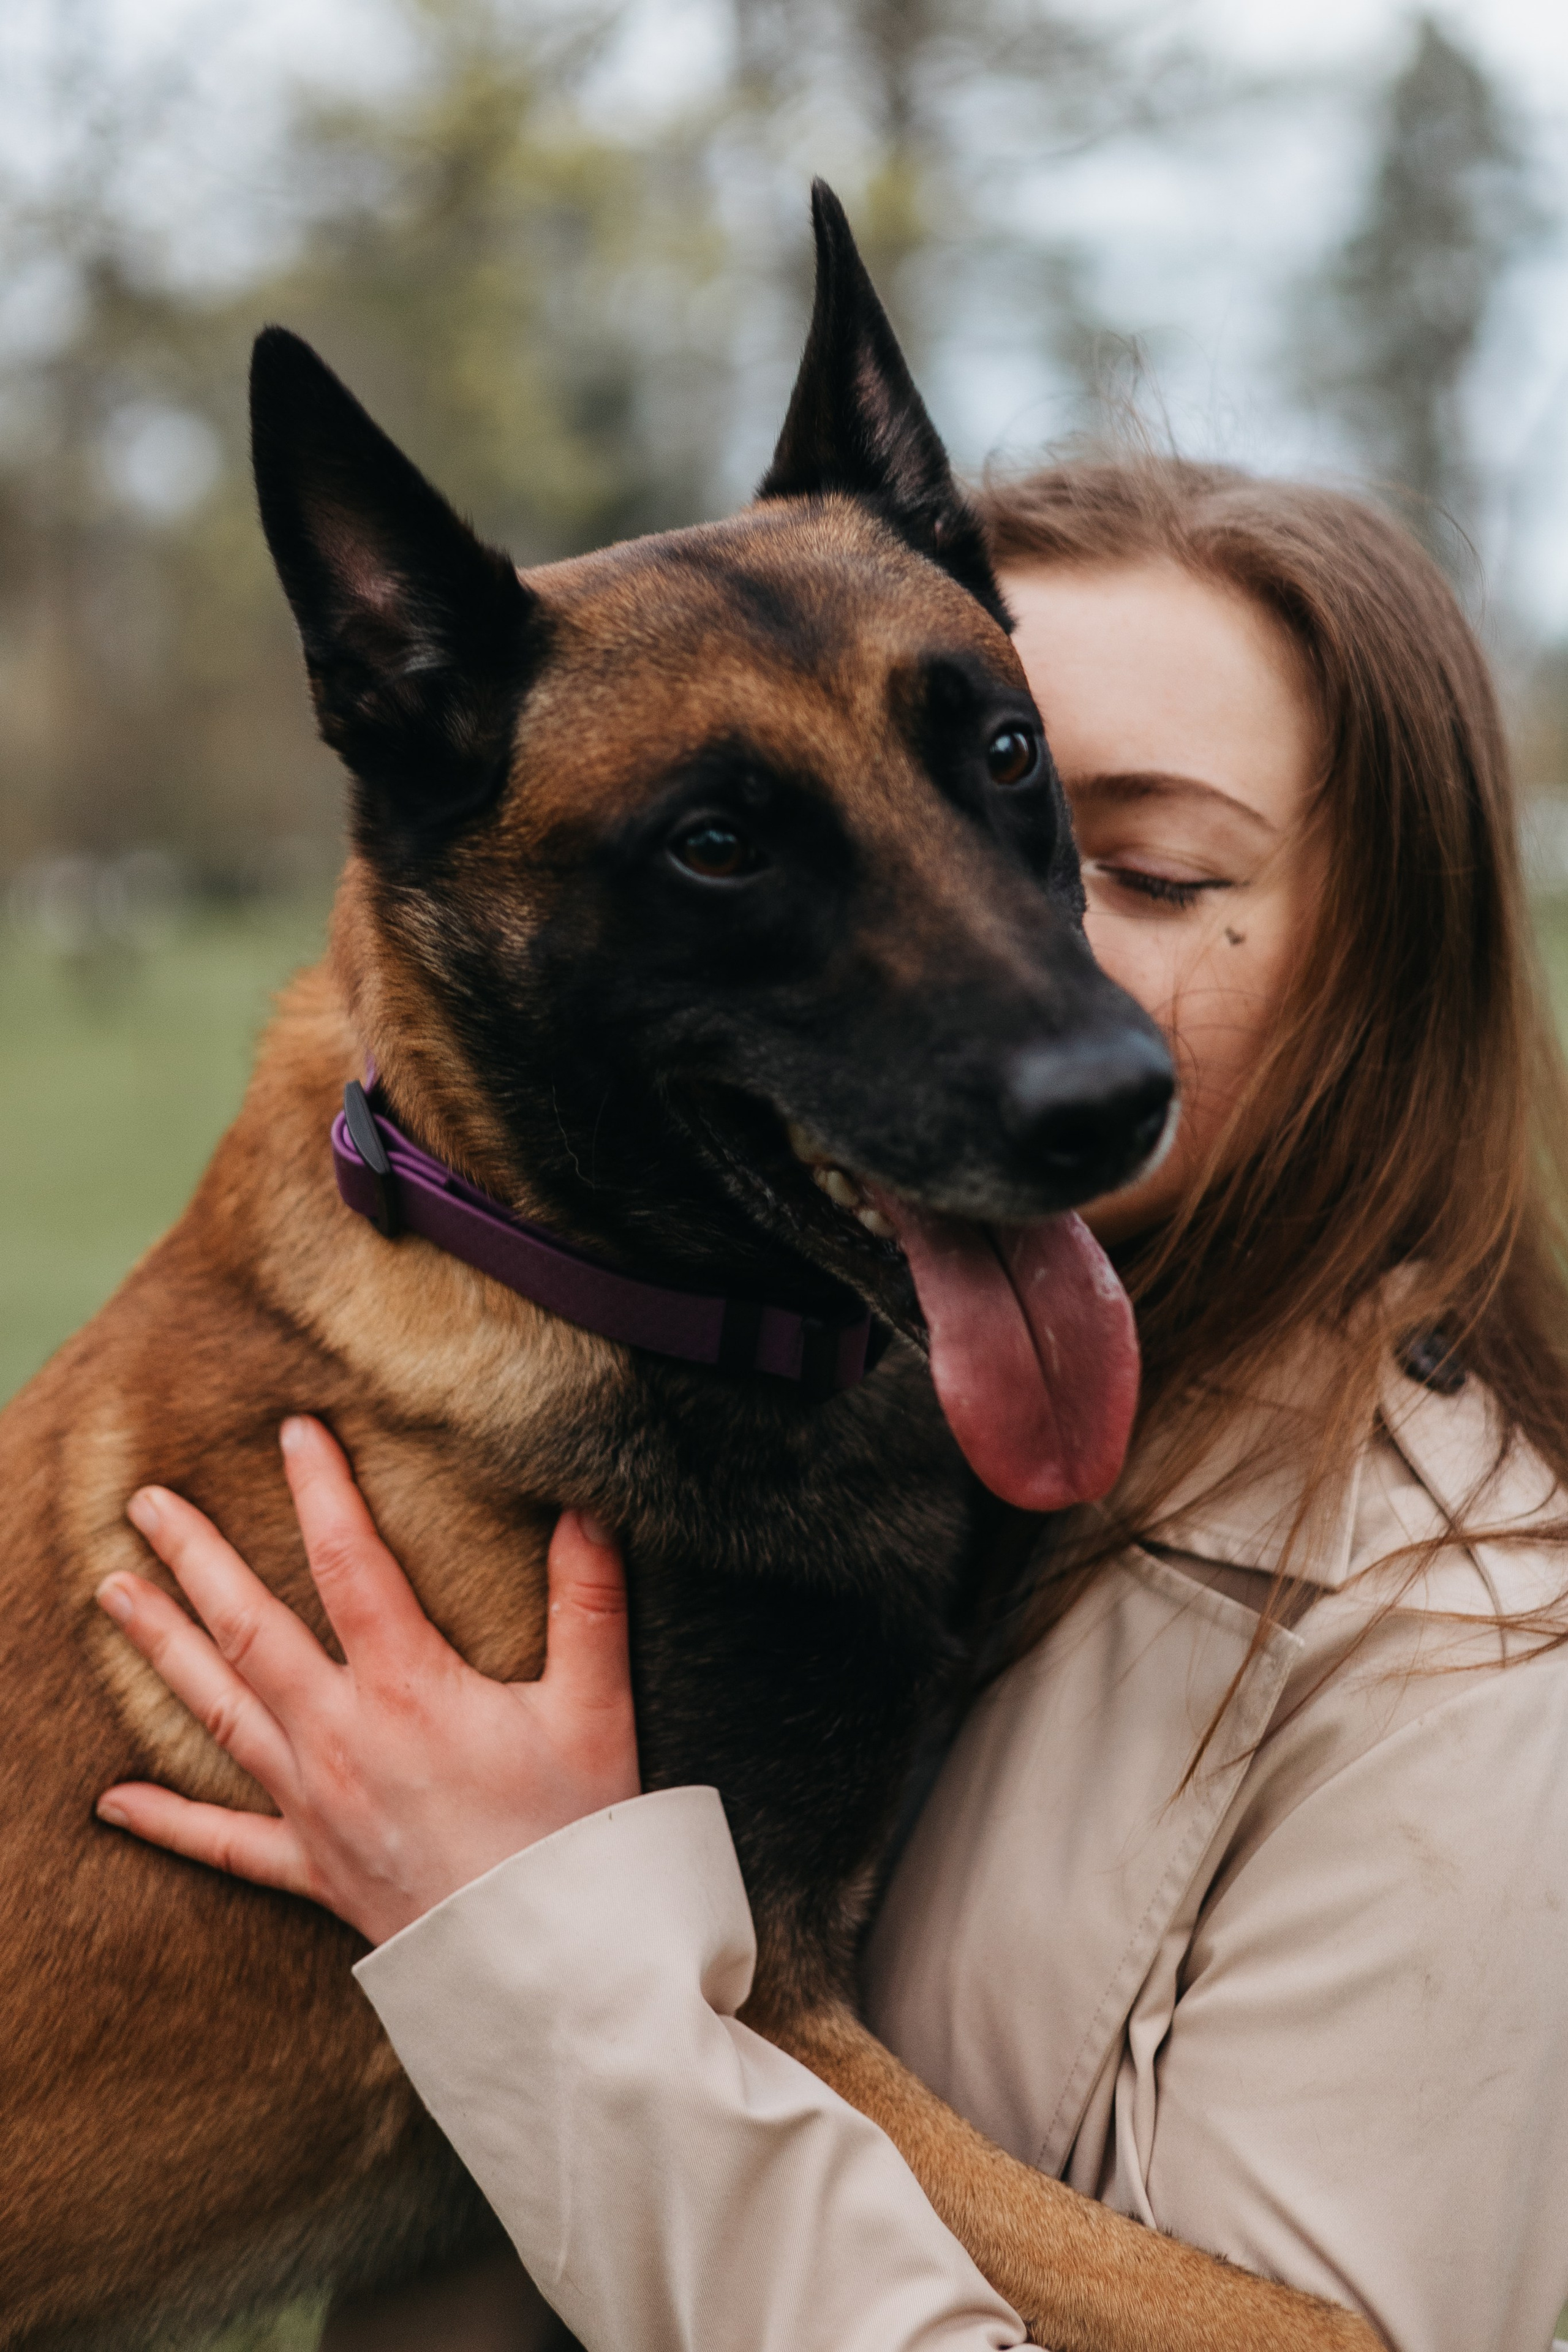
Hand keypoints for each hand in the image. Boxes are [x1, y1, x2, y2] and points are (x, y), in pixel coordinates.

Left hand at [94, 1416, 639, 1943]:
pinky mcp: (312, 1869)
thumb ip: (587, 1602)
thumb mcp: (595, 1708)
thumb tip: (587, 1506)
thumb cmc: (575, 1835)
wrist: (552, 1968)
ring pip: (219, 1713)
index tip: (294, 1430)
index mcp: (409, 1690)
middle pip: (251, 1630)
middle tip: (146, 1505)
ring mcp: (315, 1806)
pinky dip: (166, 1819)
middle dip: (195, 1559)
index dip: (322, 1491)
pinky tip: (111, 1799)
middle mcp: (342, 1738)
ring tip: (112, 1594)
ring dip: (162, 1648)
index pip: (349, 1565)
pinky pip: (224, 1844)